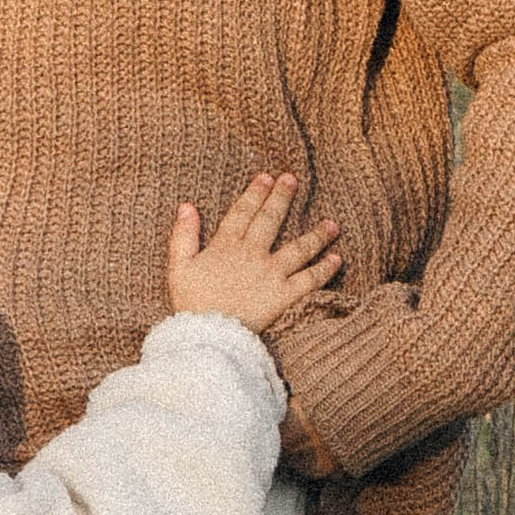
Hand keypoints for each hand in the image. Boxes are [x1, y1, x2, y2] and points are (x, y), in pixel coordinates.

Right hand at [166, 173, 342, 338]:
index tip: (266, 177)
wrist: (208, 336)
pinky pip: (309, 280)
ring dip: (317, 234)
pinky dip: (324, 269)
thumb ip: (183, 235)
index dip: (255, 193)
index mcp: (226, 246)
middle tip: (293, 180)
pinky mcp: (284, 296)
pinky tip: (336, 259)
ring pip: (299, 248)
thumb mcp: (179, 267)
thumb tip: (186, 206)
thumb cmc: (191, 303)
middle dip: (282, 197)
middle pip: (271, 220)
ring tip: (332, 224)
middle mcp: (252, 254)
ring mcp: (271, 274)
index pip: (243, 212)